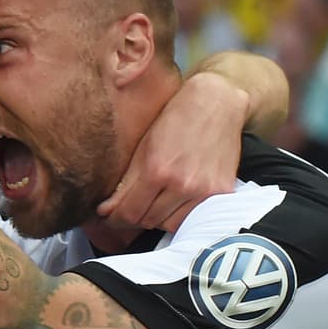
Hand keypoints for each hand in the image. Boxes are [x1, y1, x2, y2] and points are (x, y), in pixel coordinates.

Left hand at [97, 71, 243, 230]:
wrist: (216, 103)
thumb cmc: (174, 120)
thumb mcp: (142, 147)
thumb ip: (124, 183)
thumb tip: (105, 210)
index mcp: (157, 170)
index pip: (129, 212)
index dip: (115, 219)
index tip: (109, 216)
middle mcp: (182, 184)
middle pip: (148, 221)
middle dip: (133, 218)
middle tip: (127, 210)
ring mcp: (204, 191)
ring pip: (170, 225)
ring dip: (157, 219)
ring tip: (151, 204)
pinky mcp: (221, 192)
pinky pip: (193, 218)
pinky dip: (179, 216)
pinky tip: (172, 203)